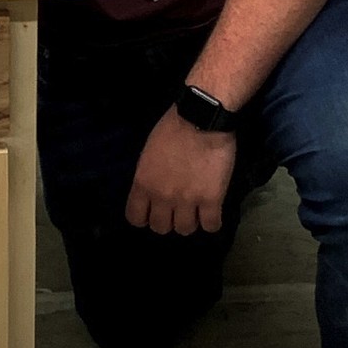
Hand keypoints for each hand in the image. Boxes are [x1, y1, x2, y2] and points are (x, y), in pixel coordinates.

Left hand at [126, 106, 235, 235]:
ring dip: (190, 221)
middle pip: (161, 228)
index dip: (144, 218)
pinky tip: (212, 212)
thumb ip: (148, 176)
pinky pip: (211, 226)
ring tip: (196, 210)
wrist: (202, 117)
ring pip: (185, 230)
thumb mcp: (149, 152)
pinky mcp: (211, 200)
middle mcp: (162, 197)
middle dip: (168, 221)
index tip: (152, 212)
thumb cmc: (173, 127)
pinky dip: (212, 222)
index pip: (135, 218)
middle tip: (176, 210)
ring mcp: (187, 201)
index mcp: (143, 183)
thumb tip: (153, 189)